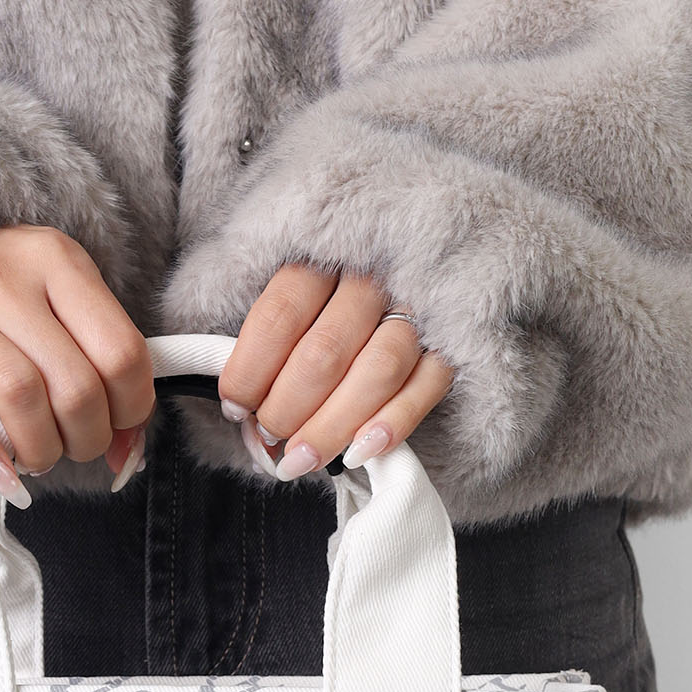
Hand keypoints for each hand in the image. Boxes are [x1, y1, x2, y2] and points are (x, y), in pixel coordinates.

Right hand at [0, 225, 153, 505]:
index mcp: (56, 259)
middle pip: (75, 385)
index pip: (122, 353)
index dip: (133, 408)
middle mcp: (3, 277)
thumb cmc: (11, 301)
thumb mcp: (67, 309)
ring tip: (41, 456)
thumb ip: (106, 371)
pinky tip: (1, 474)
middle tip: (76, 445)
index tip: (120, 425)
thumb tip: (128, 456)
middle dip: (88, 438)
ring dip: (42, 449)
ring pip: (21, 398)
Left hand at [218, 266, 453, 478]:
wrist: (430, 231)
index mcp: (324, 252)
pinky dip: (394, 424)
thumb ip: (266, 326)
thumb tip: (240, 403)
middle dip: (287, 409)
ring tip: (300, 459)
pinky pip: (428, 385)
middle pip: (325, 352)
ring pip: (377, 373)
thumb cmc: (336, 277)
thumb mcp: (289, 272)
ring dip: (332, 427)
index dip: (251, 372)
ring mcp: (421, 306)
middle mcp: (374, 276)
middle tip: (269, 437)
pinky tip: (360, 452)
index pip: (280, 317)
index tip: (236, 407)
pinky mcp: (455, 338)